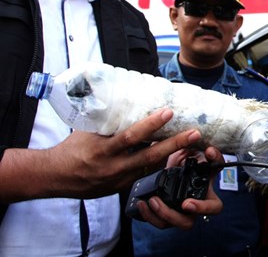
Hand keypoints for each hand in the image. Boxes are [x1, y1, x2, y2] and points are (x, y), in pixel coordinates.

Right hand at [49, 108, 202, 198]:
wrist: (55, 176)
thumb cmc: (72, 148)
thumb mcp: (88, 130)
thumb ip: (110, 119)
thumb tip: (129, 97)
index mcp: (102, 150)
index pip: (131, 137)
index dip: (151, 125)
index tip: (168, 112)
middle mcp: (113, 167)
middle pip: (149, 155)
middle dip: (175, 144)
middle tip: (195, 132)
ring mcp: (120, 179)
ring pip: (152, 167)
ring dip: (173, 155)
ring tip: (192, 143)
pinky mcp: (123, 187)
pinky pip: (146, 175)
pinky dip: (162, 164)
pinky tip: (177, 155)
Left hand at [135, 146, 224, 229]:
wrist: (172, 163)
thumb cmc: (189, 161)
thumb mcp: (200, 155)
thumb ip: (208, 154)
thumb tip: (210, 152)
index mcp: (205, 195)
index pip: (214, 207)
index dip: (202, 208)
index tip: (186, 203)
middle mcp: (192, 208)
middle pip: (188, 222)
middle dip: (174, 216)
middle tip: (160, 203)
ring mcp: (178, 213)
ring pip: (169, 224)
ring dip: (160, 214)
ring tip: (151, 200)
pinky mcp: (164, 214)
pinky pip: (158, 221)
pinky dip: (148, 215)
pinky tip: (141, 203)